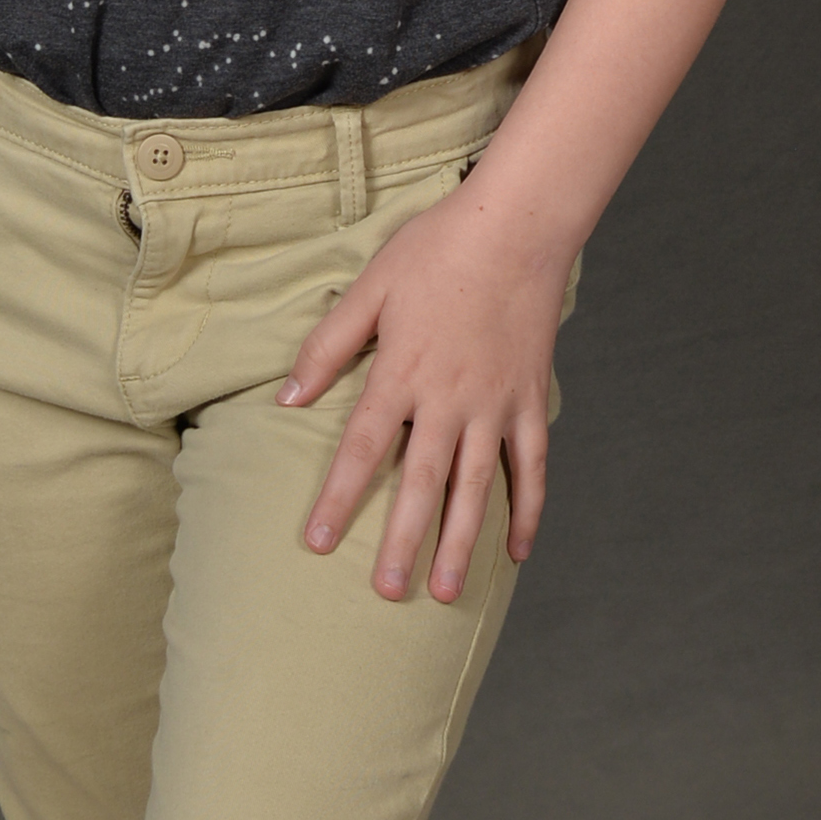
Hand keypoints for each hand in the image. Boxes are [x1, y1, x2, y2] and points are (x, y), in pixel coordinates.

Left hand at [276, 178, 576, 601]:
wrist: (516, 226)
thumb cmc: (437, 249)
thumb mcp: (370, 288)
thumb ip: (328, 345)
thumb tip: (288, 397)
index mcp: (403, 373)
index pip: (363, 449)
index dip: (338, 498)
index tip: (316, 542)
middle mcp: (450, 400)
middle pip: (422, 483)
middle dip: (402, 541)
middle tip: (387, 593)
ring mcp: (496, 404)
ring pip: (477, 487)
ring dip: (462, 542)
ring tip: (447, 592)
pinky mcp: (531, 400)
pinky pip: (532, 467)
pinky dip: (528, 510)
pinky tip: (517, 551)